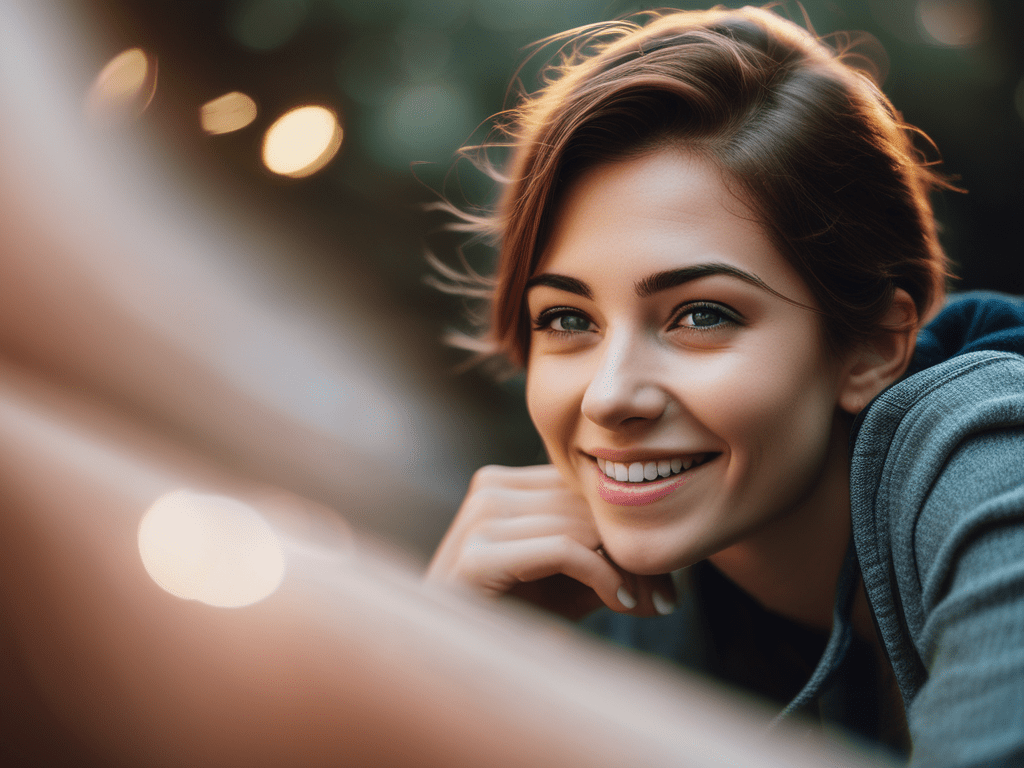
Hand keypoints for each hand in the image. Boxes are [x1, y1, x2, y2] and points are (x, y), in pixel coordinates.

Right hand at [426, 464, 675, 620]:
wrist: (447, 661)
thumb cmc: (511, 619)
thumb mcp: (568, 584)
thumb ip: (610, 562)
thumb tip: (670, 573)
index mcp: (505, 483)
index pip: (584, 489)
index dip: (628, 529)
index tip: (664, 580)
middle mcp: (489, 489)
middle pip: (587, 505)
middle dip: (634, 553)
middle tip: (667, 597)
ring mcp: (479, 517)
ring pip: (582, 525)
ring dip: (627, 568)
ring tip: (649, 603)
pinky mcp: (478, 553)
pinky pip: (564, 550)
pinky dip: (603, 576)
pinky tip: (621, 603)